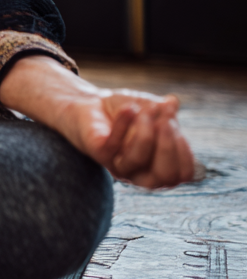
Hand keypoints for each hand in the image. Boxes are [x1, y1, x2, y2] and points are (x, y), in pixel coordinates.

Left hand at [57, 89, 195, 187]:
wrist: (93, 104)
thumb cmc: (128, 110)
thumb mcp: (152, 108)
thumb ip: (165, 111)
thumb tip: (173, 102)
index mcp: (161, 167)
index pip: (183, 174)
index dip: (184, 149)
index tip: (174, 122)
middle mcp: (143, 173)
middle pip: (165, 176)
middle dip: (168, 145)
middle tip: (164, 120)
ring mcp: (120, 166)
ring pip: (137, 159)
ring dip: (145, 132)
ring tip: (143, 111)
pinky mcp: (100, 154)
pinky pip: (114, 145)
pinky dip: (123, 124)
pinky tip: (128, 109)